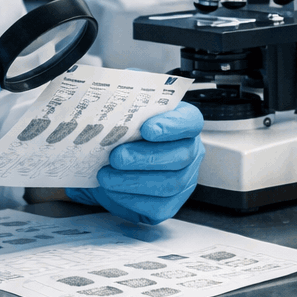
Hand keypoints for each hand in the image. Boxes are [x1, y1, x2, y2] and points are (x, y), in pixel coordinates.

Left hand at [66, 102, 203, 224]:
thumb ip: (123, 94)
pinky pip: (158, 206)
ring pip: (169, 184)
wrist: (109, 164)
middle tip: (117, 156)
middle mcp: (189, 151)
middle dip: (145, 157)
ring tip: (106, 175)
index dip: (172, 126)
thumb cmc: (123, 133)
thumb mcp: (124, 106)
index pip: (190, 122)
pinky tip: (113, 189)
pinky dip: (132, 198)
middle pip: (180, 156)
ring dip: (133, 180)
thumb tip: (111, 89)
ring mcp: (183, 180)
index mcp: (182, 123)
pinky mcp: (169, 204)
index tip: (147, 129)